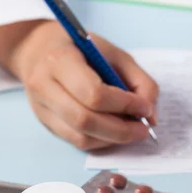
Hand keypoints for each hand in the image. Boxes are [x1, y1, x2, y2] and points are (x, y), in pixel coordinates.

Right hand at [0, 20, 157, 149]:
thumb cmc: (83, 51)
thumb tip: (151, 116)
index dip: (124, 104)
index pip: (93, 93)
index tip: (145, 107)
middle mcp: (45, 86)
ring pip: (80, 137)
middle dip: (121, 129)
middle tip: (143, 129)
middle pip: (85, 120)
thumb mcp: (116, 55)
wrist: (40, 50)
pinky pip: (77, 142)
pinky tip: (115, 133)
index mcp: (61, 60)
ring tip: (132, 131)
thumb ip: (141, 82)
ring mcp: (42, 108)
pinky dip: (102, 142)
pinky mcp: (46, 124)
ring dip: (113, 139)